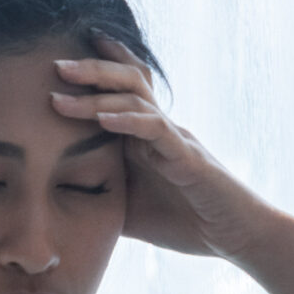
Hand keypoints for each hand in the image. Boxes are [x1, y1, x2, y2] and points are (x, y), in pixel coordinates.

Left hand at [51, 37, 293, 263]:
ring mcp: (176, 139)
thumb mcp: (129, 212)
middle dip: (91, 69)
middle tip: (55, 65)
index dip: (100, 65)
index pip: (125, 88)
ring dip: (97, 92)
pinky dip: (128, 120)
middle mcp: (162, 130)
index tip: (63, 54)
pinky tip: (103, 119)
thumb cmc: (189, 223)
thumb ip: (100, 199)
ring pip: (137, 98)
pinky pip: (156, 129)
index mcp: (148, 138)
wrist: (238, 239)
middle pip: (128, 80)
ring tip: (61, 90)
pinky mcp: (188, 158)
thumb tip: (57, 204)